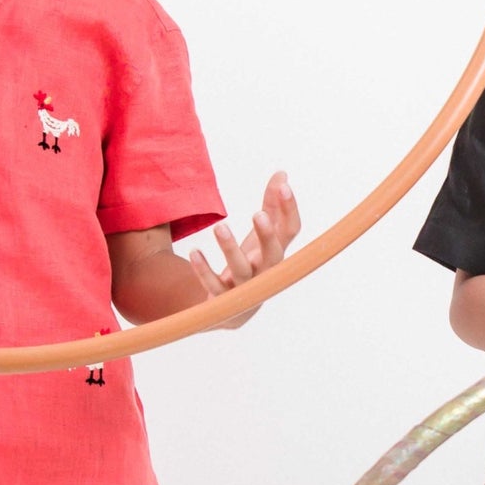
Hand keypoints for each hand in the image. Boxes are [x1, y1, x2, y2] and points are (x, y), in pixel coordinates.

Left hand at [184, 173, 298, 324]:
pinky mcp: (223, 300)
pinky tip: (194, 251)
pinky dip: (204, 270)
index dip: (290, 210)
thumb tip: (282, 174)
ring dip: (230, 249)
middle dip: (266, 235)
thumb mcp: (261, 236)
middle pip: (273, 255)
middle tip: (257, 214)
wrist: (235, 310)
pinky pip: (213, 285)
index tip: (283, 186)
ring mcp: (245, 288)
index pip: (290, 231)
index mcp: (276, 253)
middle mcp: (265, 272)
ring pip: (241, 270)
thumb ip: (271, 207)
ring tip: (220, 227)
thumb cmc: (252, 264)